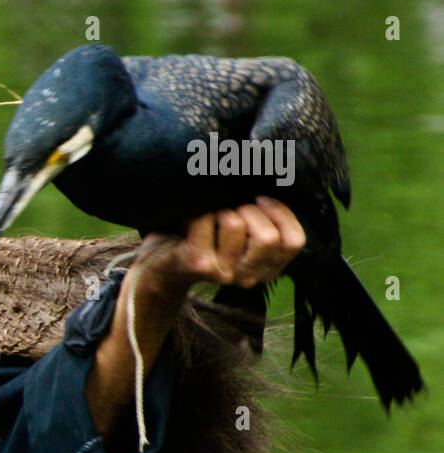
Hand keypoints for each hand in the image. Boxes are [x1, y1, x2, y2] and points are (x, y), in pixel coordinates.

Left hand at [136, 196, 306, 296]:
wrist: (159, 264)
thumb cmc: (204, 237)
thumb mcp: (243, 230)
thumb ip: (264, 218)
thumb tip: (276, 176)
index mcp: (266, 269)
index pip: (293, 242)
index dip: (280, 214)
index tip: (260, 200)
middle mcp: (248, 276)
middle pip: (268, 237)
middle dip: (249, 210)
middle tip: (231, 208)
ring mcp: (224, 273)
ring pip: (235, 224)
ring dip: (220, 209)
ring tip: (208, 215)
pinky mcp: (199, 263)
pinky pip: (206, 220)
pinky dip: (197, 212)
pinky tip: (189, 220)